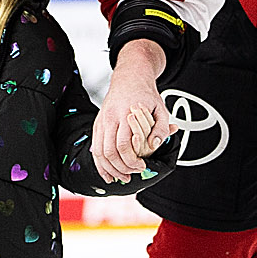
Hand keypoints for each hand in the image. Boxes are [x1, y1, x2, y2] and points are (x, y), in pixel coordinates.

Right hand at [92, 40, 170, 182]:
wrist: (129, 78)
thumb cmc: (146, 95)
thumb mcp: (161, 109)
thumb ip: (161, 127)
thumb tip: (155, 145)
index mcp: (126, 114)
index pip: (124, 144)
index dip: (132, 160)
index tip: (142, 167)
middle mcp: (110, 118)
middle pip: (109, 151)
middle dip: (121, 168)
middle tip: (132, 175)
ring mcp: (101, 122)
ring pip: (99, 152)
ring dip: (109, 169)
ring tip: (121, 178)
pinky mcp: (97, 125)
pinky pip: (95, 148)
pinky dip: (100, 164)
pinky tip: (108, 174)